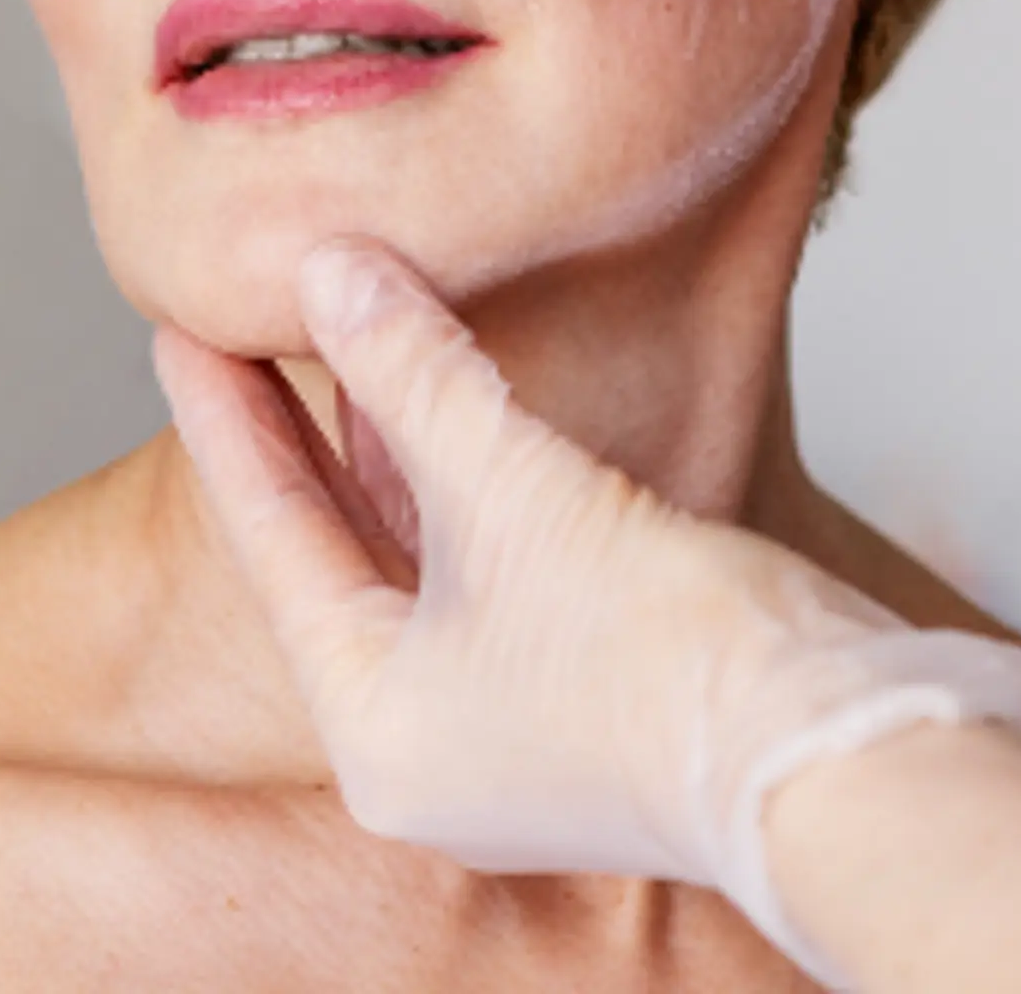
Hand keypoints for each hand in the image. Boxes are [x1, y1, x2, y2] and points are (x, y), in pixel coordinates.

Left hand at [154, 240, 1020, 987]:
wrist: (838, 751)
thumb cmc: (670, 659)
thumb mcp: (518, 494)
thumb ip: (418, 377)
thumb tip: (330, 270)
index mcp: (374, 729)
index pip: (273, 542)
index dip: (227, 422)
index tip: (182, 328)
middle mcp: (427, 748)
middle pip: (340, 554)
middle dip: (304, 433)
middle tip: (245, 322)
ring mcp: (512, 735)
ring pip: (425, 561)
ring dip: (395, 449)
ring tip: (350, 336)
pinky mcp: (592, 705)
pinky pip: (498, 575)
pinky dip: (474, 487)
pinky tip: (469, 407)